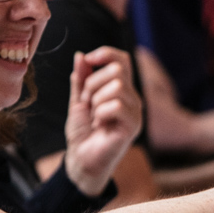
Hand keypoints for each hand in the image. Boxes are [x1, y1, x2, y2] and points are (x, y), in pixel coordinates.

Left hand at [64, 47, 143, 196]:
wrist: (81, 159)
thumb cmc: (82, 133)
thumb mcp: (77, 100)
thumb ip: (80, 79)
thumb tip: (81, 56)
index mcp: (122, 90)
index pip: (122, 59)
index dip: (105, 54)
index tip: (88, 60)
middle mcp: (132, 98)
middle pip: (117, 71)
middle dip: (93, 84)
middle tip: (87, 103)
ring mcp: (135, 112)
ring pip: (116, 87)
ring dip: (96, 101)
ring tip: (93, 116)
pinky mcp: (133, 126)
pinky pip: (116, 106)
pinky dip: (100, 113)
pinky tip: (99, 125)